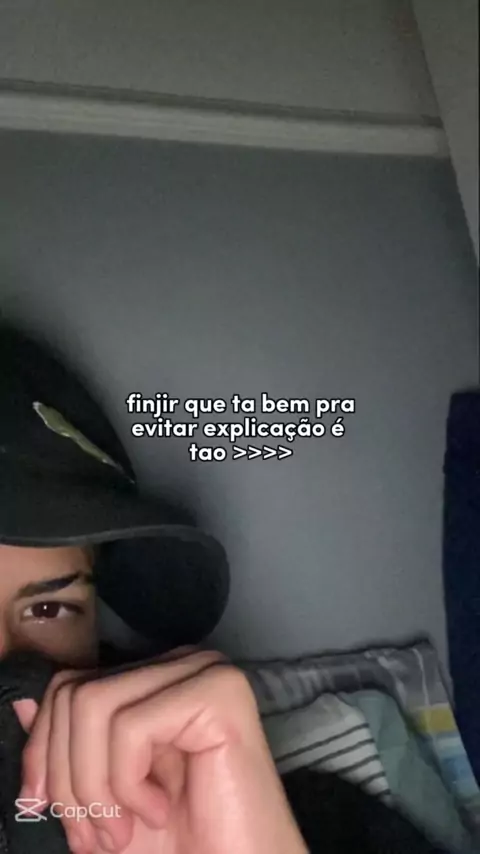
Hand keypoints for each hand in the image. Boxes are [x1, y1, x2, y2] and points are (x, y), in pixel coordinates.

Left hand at [14, 648, 307, 853]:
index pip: (69, 686)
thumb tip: (21, 704)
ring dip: (97, 786)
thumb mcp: (101, 796)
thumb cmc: (179, 841)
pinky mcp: (218, 692)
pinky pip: (131, 726)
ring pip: (94, 705)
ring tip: (126, 828)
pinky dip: (129, 783)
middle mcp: (180, 662)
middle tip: (99, 835)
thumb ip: (65, 749)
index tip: (45, 810)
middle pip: (75, 694)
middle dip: (70, 778)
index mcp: (155, 679)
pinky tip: (160, 809)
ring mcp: (203, 670)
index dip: (44, 750)